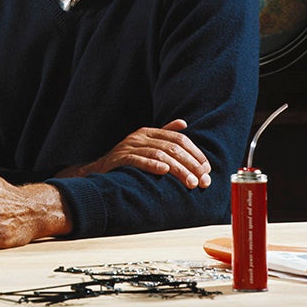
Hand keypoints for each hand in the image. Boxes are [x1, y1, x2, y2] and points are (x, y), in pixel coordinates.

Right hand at [57, 119, 210, 187]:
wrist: (99, 170)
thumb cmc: (127, 160)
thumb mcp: (146, 145)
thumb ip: (164, 134)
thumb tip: (183, 123)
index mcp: (148, 132)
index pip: (178, 138)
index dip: (195, 153)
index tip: (207, 169)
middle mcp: (139, 136)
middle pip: (172, 147)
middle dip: (191, 164)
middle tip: (203, 180)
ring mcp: (129, 146)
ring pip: (160, 154)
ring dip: (178, 169)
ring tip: (190, 182)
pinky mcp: (120, 158)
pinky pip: (138, 160)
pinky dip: (152, 165)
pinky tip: (164, 171)